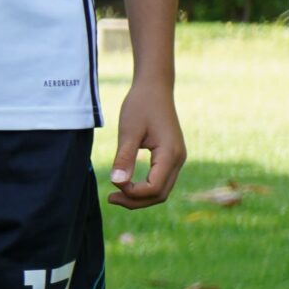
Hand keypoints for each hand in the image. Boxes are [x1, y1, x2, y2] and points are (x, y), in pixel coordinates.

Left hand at [107, 78, 184, 208]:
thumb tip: (117, 182)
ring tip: (115, 195)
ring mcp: (177, 159)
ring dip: (140, 197)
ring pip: (162, 189)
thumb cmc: (140, 106)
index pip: (154, 188)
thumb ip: (124, 157)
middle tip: (110, 198)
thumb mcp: (128, 131)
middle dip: (135, 201)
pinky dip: (144, 187)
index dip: (133, 193)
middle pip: (160, 194)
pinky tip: (126, 184)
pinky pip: (161, 180)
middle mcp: (178, 159)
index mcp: (170, 154)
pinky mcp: (171, 156)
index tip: (112, 184)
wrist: (154, 88)